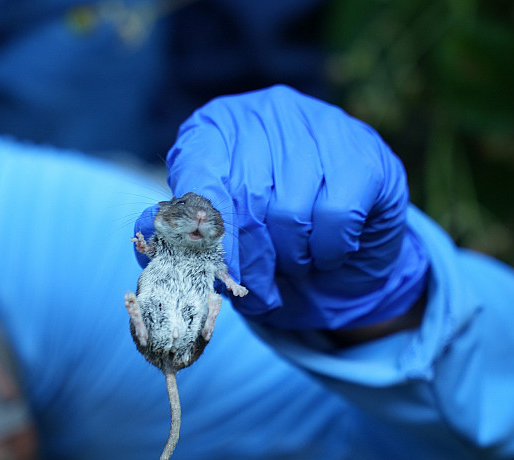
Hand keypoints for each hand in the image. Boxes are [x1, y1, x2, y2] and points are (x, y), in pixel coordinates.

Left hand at [135, 85, 428, 330]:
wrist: (337, 240)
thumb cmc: (261, 232)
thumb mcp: (212, 234)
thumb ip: (175, 236)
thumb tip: (147, 241)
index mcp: (213, 128)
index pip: (200, 180)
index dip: (206, 236)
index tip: (215, 274)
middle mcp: (264, 114)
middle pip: (245, 202)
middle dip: (248, 261)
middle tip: (255, 292)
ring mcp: (320, 125)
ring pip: (290, 213)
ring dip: (291, 258)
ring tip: (295, 262)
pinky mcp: (365, 153)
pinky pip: (336, 216)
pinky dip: (329, 250)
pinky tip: (327, 251)